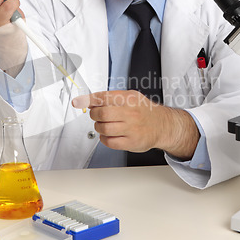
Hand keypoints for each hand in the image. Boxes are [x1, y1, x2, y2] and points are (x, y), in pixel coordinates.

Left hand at [72, 90, 199, 158]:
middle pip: (102, 114)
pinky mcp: (131, 142)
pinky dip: (104, 138)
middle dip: (94, 115)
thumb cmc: (144, 111)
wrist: (162, 125)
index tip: (77, 102)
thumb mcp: (130, 97)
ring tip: (104, 125)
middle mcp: (131, 113)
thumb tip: (89, 100)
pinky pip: (110, 142)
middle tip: (96, 115)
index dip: (87, 99)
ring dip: (99, 127)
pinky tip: (109, 135)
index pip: (103, 97)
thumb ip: (110, 97)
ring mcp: (131, 129)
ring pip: (104, 128)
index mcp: (129, 99)